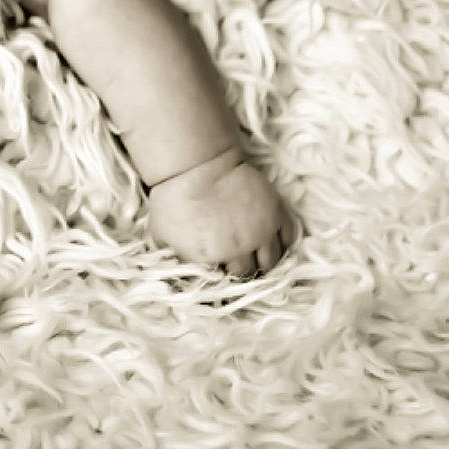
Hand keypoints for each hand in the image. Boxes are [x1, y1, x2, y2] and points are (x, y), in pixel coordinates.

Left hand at [146, 148, 296, 277]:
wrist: (194, 163)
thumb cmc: (172, 197)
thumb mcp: (160, 234)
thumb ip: (171, 258)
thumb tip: (178, 276)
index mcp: (210, 259)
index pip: (222, 285)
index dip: (221, 282)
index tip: (220, 277)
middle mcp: (238, 250)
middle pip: (247, 275)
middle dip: (243, 275)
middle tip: (239, 268)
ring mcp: (259, 232)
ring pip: (270, 261)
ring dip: (264, 264)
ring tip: (257, 260)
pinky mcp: (273, 213)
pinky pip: (288, 238)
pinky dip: (283, 245)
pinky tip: (273, 243)